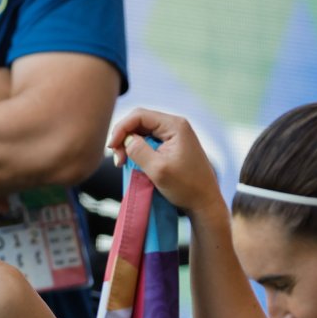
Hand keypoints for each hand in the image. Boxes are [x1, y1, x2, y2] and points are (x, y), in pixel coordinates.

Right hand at [106, 108, 221, 217]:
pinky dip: (137, 150)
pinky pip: (148, 141)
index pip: (139, 115)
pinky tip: (133, 162)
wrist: (204, 202)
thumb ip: (139, 151)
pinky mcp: (172, 146)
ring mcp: (174, 135)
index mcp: (174, 126)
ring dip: (129, 145)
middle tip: (118, 159)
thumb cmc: (186, 187)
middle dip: (124, 137)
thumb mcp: (158, 169)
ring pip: (142, 132)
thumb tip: (125, 140)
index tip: (112, 148)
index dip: (121, 128)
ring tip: (123, 163)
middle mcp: (175, 126)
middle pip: (139, 122)